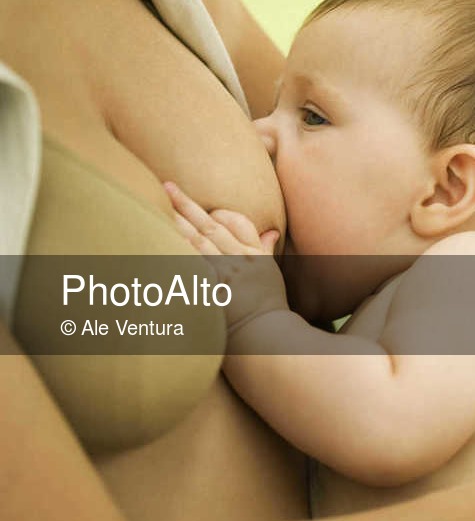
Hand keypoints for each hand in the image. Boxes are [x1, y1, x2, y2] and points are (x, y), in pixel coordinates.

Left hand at [164, 182, 287, 329]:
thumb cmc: (268, 305)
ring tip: (157, 205)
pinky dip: (178, 252)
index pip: (233, 221)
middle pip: (208, 225)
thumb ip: (264, 250)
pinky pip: (191, 267)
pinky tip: (161, 240)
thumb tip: (271, 232)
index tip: (198, 206)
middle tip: (166, 186)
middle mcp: (237, 259)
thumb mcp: (271, 273)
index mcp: (251, 253)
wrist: (266, 335)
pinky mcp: (211, 291)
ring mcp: (223, 274)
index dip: (216, 211)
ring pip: (196, 241)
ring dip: (176, 222)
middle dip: (187, 204)